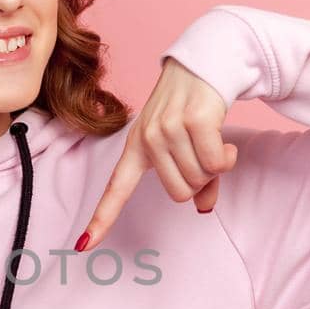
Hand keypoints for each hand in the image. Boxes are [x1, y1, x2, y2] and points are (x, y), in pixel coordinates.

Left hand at [75, 56, 237, 250]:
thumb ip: (193, 178)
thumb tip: (203, 207)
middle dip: (200, 180)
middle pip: (179, 192)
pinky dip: (228, 157)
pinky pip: (217, 163)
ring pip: (199, 178)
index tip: (81, 246)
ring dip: (216, 165)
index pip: (115, 190)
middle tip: (204, 154)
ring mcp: (167, 129)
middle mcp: (147, 139)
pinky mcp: (193, 121)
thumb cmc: (192, 108)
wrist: (206, 62)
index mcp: (136, 148)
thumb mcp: (183, 142)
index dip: (100, 220)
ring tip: (212, 140)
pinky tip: (224, 138)